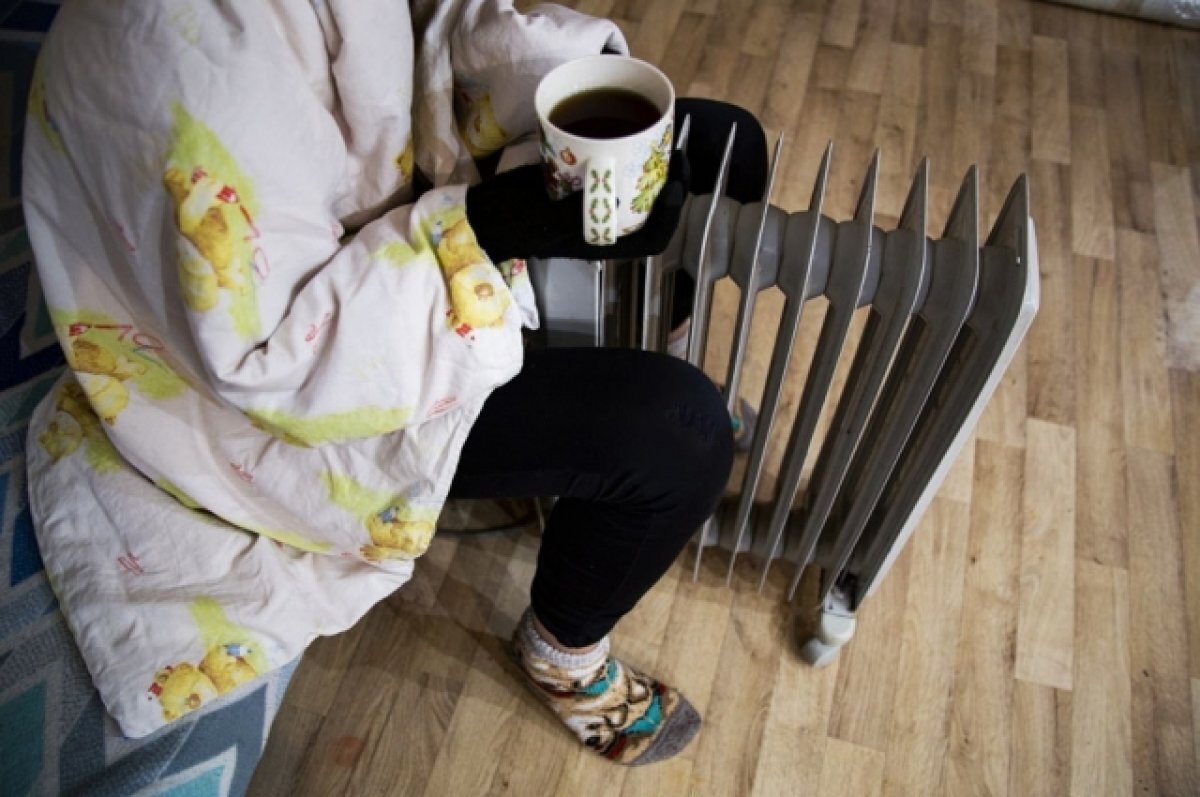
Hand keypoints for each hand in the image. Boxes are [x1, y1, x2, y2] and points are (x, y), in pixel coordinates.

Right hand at [466, 145, 688, 262]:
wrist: (489, 212)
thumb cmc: (517, 224)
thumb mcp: (548, 221)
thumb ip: (575, 213)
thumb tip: (602, 195)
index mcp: (605, 243)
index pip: (653, 238)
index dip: (669, 215)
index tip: (672, 185)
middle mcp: (608, 225)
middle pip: (653, 210)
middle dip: (671, 184)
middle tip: (677, 153)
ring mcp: (598, 204)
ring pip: (640, 191)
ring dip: (656, 169)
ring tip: (663, 142)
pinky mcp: (587, 184)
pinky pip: (617, 173)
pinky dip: (629, 156)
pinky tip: (633, 134)